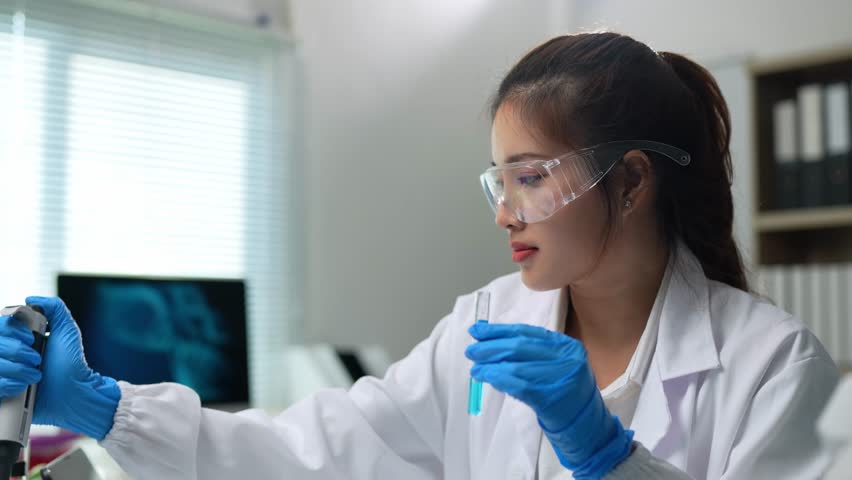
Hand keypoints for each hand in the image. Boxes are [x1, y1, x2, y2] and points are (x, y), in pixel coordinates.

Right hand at [14, 297, 119, 439]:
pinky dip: (8, 384)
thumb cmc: (72, 362)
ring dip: (17, 369)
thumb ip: (54, 307)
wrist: (73, 393)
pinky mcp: (1, 391)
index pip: (1, 326)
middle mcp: (8, 353)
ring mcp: (3, 372)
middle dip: (17, 351)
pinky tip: (23, 387)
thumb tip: (30, 298)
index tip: (29, 337)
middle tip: (37, 359)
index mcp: (20, 337)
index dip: (10, 330)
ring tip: (36, 375)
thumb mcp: (67, 330)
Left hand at [466, 323, 632, 478]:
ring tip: (476, 368)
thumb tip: (494, 344)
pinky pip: (519, 385)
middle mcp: (567, 358)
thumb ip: (534, 354)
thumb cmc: (568, 396)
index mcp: (567, 346)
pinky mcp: (552, 398)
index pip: (527, 332)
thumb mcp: (558, 367)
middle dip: (491, 347)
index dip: (499, 331)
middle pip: (520, 346)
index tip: (478, 331)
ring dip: (490, 366)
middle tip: (471, 350)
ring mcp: (561, 377)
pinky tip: (487, 378)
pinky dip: (499, 379)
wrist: (589, 428)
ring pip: (517, 365)